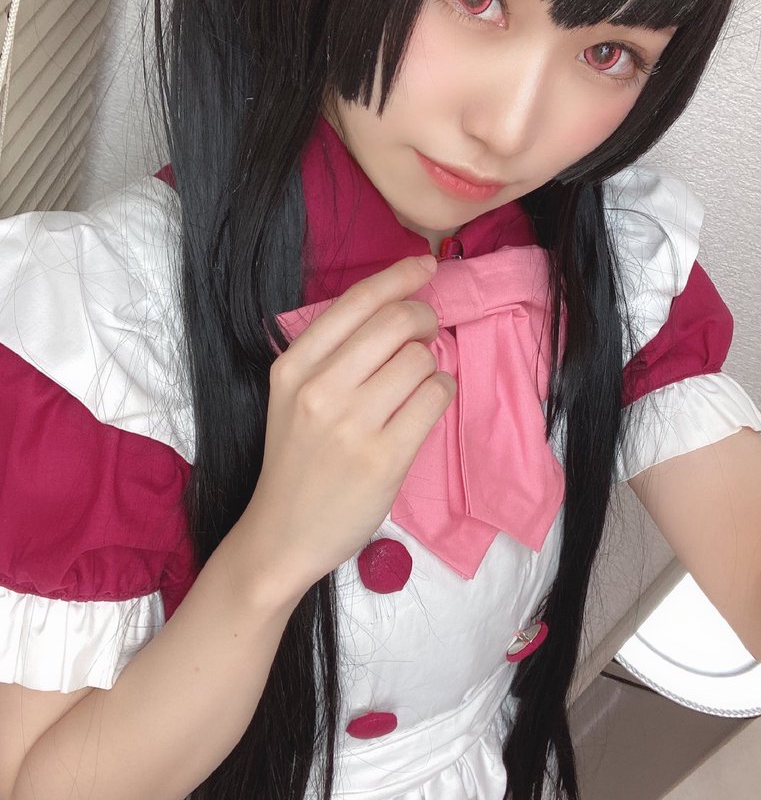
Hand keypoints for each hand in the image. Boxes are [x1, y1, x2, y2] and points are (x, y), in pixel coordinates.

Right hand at [230, 255, 454, 603]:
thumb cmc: (296, 461)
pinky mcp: (385, 457)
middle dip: (423, 317)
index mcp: (293, 367)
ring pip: (420, 359)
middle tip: (427, 330)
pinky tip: (425, 405)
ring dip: (431, 363)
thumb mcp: (292, 396)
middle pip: (396, 322)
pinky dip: (441, 393)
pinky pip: (435, 397)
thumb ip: (333, 354)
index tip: (425, 264)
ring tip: (417, 383)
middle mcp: (319, 388)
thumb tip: (398, 306)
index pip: (356, 301)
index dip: (398, 275)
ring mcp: (352, 424)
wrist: (282, 534)